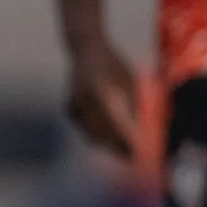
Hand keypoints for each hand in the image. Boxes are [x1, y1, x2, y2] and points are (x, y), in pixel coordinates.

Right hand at [65, 36, 140, 158]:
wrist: (85, 48)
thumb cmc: (112, 62)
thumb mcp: (127, 79)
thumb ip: (130, 104)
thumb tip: (137, 130)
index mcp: (98, 91)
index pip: (112, 123)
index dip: (123, 140)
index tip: (137, 152)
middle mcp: (83, 99)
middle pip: (100, 132)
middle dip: (116, 147)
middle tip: (132, 158)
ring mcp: (73, 104)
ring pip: (90, 132)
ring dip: (106, 145)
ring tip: (123, 154)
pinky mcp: (69, 107)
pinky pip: (84, 127)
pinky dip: (96, 135)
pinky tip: (108, 142)